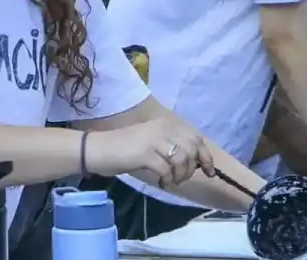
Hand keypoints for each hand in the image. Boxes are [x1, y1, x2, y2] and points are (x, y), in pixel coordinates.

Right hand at [86, 118, 215, 188]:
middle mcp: (162, 128)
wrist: (98, 149)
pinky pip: (167, 170)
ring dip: (180, 175)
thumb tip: (193, 161)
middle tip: (181, 178)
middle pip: (192, 148)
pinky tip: (161, 182)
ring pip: (182, 159)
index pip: (195, 137)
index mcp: (165, 124)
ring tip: (171, 181)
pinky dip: (167, 180)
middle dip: (192, 167)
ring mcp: (154, 140)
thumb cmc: (123, 148)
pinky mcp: (145, 154)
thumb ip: (170, 146)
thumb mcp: (151, 142)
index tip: (209, 171)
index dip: (206, 156)